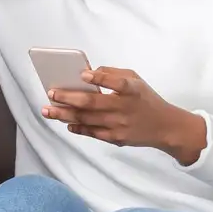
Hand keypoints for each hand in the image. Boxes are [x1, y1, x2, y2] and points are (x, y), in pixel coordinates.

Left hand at [42, 66, 207, 164]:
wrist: (165, 127)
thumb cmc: (145, 99)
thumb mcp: (135, 80)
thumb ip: (113, 74)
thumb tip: (88, 72)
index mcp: (132, 90)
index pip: (116, 82)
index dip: (99, 79)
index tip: (82, 74)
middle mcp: (125, 108)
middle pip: (92, 103)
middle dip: (68, 98)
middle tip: (51, 93)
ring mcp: (119, 125)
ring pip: (86, 119)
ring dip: (64, 114)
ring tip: (47, 110)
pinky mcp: (116, 138)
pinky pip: (92, 133)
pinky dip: (78, 128)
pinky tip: (66, 123)